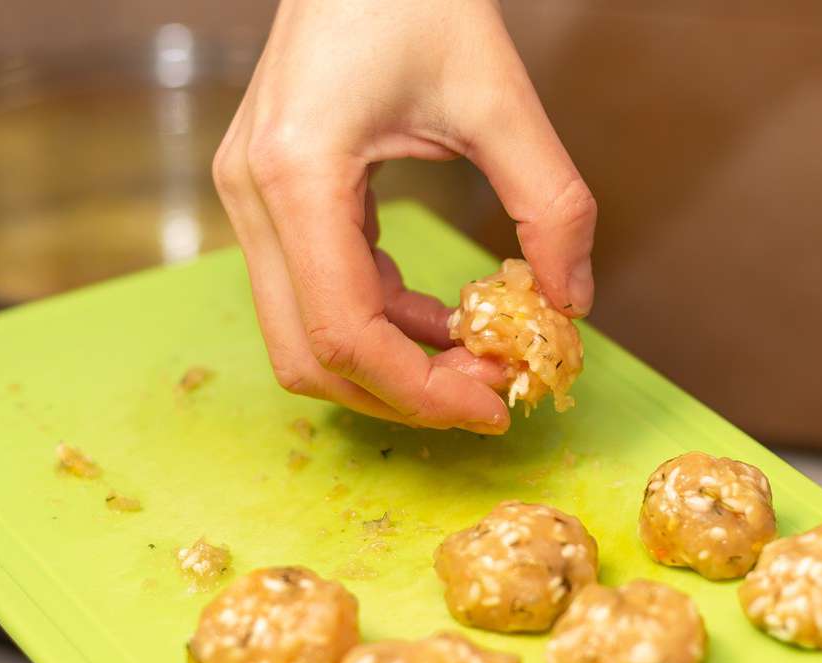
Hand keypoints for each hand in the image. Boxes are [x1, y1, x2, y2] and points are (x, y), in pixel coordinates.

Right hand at [214, 0, 596, 431]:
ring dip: (389, 366)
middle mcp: (254, 195)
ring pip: (302, 336)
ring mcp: (249, 198)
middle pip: (310, 355)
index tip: (493, 405)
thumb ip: (550, 205)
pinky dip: (377, 322)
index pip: (345, 332)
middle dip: (402, 395)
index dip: (420, 391)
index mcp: (300, 173)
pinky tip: (441, 320)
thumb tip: (572, 307)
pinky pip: (312, 293)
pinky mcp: (266, 196)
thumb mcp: (501, 98)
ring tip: (476, 360)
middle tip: (489, 395)